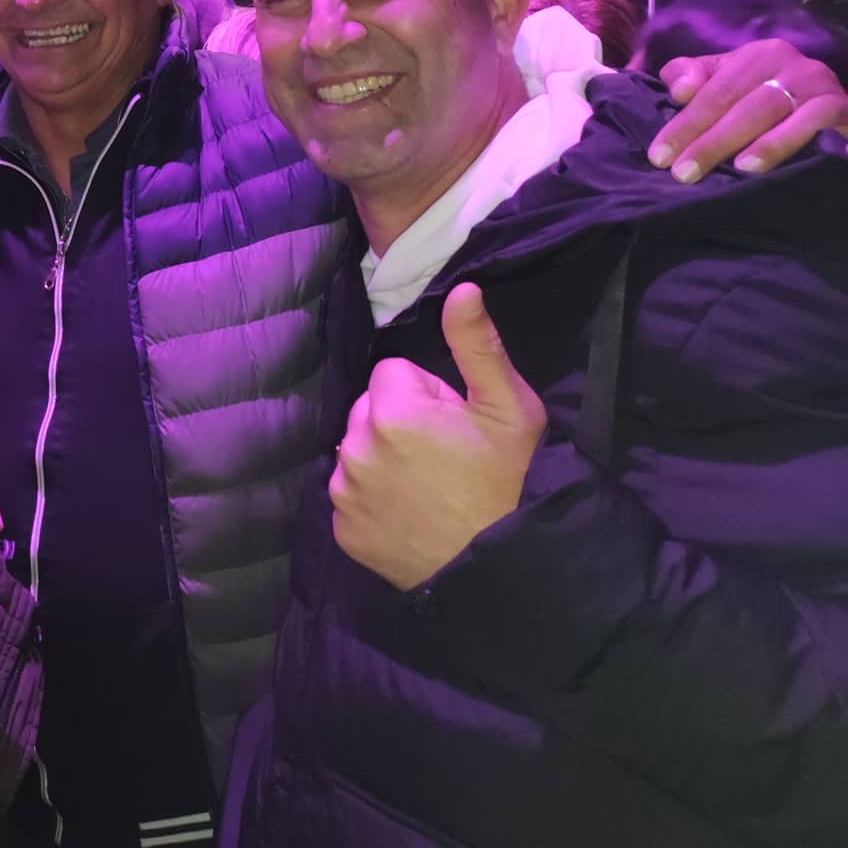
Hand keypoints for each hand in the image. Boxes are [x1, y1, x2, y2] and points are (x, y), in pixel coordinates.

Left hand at [330, 284, 545, 591]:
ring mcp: (345, 493)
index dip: (429, 395)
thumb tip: (461, 289)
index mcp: (393, 411)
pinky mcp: (343, 530)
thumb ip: (476, 344)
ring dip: (383, 459)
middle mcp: (356, 447)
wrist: (509, 569)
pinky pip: (350, 496)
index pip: (394, 373)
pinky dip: (373, 501)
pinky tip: (411, 515)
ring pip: (358, 451)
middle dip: (399, 422)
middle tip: (445, 457)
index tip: (456, 424)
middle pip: (370, 410)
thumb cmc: (514, 483)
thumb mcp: (510, 408)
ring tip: (429, 488)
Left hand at [651, 37, 847, 180]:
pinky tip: (756, 165)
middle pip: (735, 100)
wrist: (838, 117)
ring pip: (768, 109)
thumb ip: (696, 79)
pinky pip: (811, 121)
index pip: (711, 90)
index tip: (657, 156)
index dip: (682, 124)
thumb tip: (678, 89)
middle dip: (704, 139)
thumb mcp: (733, 85)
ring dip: (737, 142)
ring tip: (718, 171)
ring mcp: (817, 81)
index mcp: (755, 55)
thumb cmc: (775, 104)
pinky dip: (782, 141)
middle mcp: (786, 61)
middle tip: (680, 173)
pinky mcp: (841, 105)